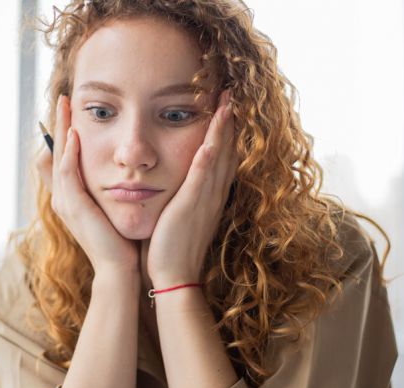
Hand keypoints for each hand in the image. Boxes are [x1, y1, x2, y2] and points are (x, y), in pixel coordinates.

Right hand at [36, 95, 139, 276]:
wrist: (120, 270)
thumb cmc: (122, 242)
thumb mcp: (114, 209)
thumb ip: (112, 190)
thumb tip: (123, 171)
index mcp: (72, 197)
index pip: (64, 157)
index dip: (65, 132)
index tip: (72, 109)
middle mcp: (63, 197)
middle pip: (56, 151)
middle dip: (59, 123)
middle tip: (63, 97)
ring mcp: (64, 202)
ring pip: (58, 156)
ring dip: (61, 129)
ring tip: (64, 105)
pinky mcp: (73, 206)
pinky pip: (67, 172)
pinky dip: (70, 152)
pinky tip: (74, 134)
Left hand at [146, 89, 238, 287]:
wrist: (174, 277)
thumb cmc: (171, 248)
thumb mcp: (180, 215)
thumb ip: (181, 196)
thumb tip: (173, 180)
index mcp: (208, 196)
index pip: (221, 157)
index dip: (225, 132)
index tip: (225, 108)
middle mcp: (212, 194)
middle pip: (226, 151)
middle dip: (229, 122)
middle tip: (232, 94)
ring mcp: (204, 200)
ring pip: (218, 158)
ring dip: (223, 130)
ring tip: (227, 103)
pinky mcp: (191, 208)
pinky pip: (201, 179)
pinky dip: (208, 158)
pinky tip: (211, 140)